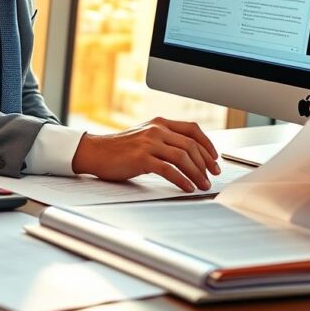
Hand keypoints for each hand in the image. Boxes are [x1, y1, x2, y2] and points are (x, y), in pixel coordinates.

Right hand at [71, 118, 220, 192]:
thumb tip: (189, 155)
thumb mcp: (145, 137)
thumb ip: (164, 140)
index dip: (207, 144)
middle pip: (191, 145)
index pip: (192, 129)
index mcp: (160, 123)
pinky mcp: (141, 158)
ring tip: (202, 185)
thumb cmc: (120, 149)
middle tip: (212, 175)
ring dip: (197, 173)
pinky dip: (182, 180)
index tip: (215, 159)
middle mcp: (157, 130)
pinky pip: (169, 169)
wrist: (95, 152)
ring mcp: (149, 143)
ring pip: (183, 157)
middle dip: (205, 162)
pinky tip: (187, 187)